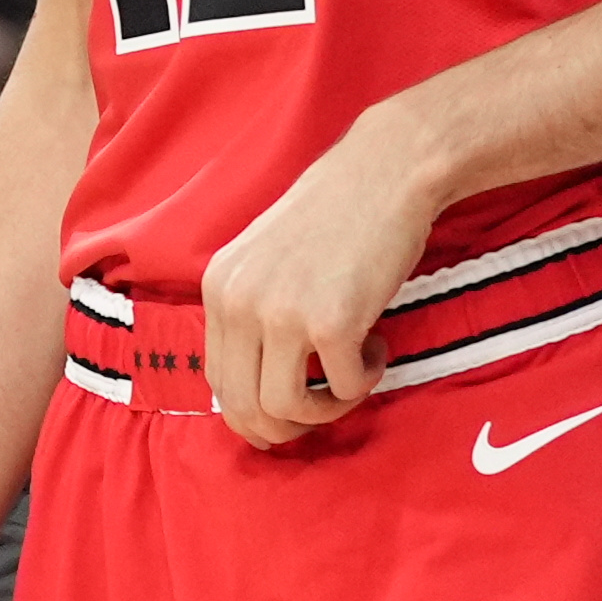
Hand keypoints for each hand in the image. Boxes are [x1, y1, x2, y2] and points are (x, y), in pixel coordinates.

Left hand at [199, 104, 443, 446]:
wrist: (384, 171)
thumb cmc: (335, 213)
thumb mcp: (266, 259)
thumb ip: (253, 311)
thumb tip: (258, 389)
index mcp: (219, 287)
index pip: (217, 379)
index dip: (249, 413)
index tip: (283, 417)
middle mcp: (239, 302)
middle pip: (243, 406)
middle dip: (282, 428)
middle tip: (320, 413)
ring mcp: (282, 314)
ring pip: (285, 409)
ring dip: (325, 410)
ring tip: (351, 379)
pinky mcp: (332, 323)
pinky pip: (343, 387)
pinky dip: (364, 382)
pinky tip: (378, 348)